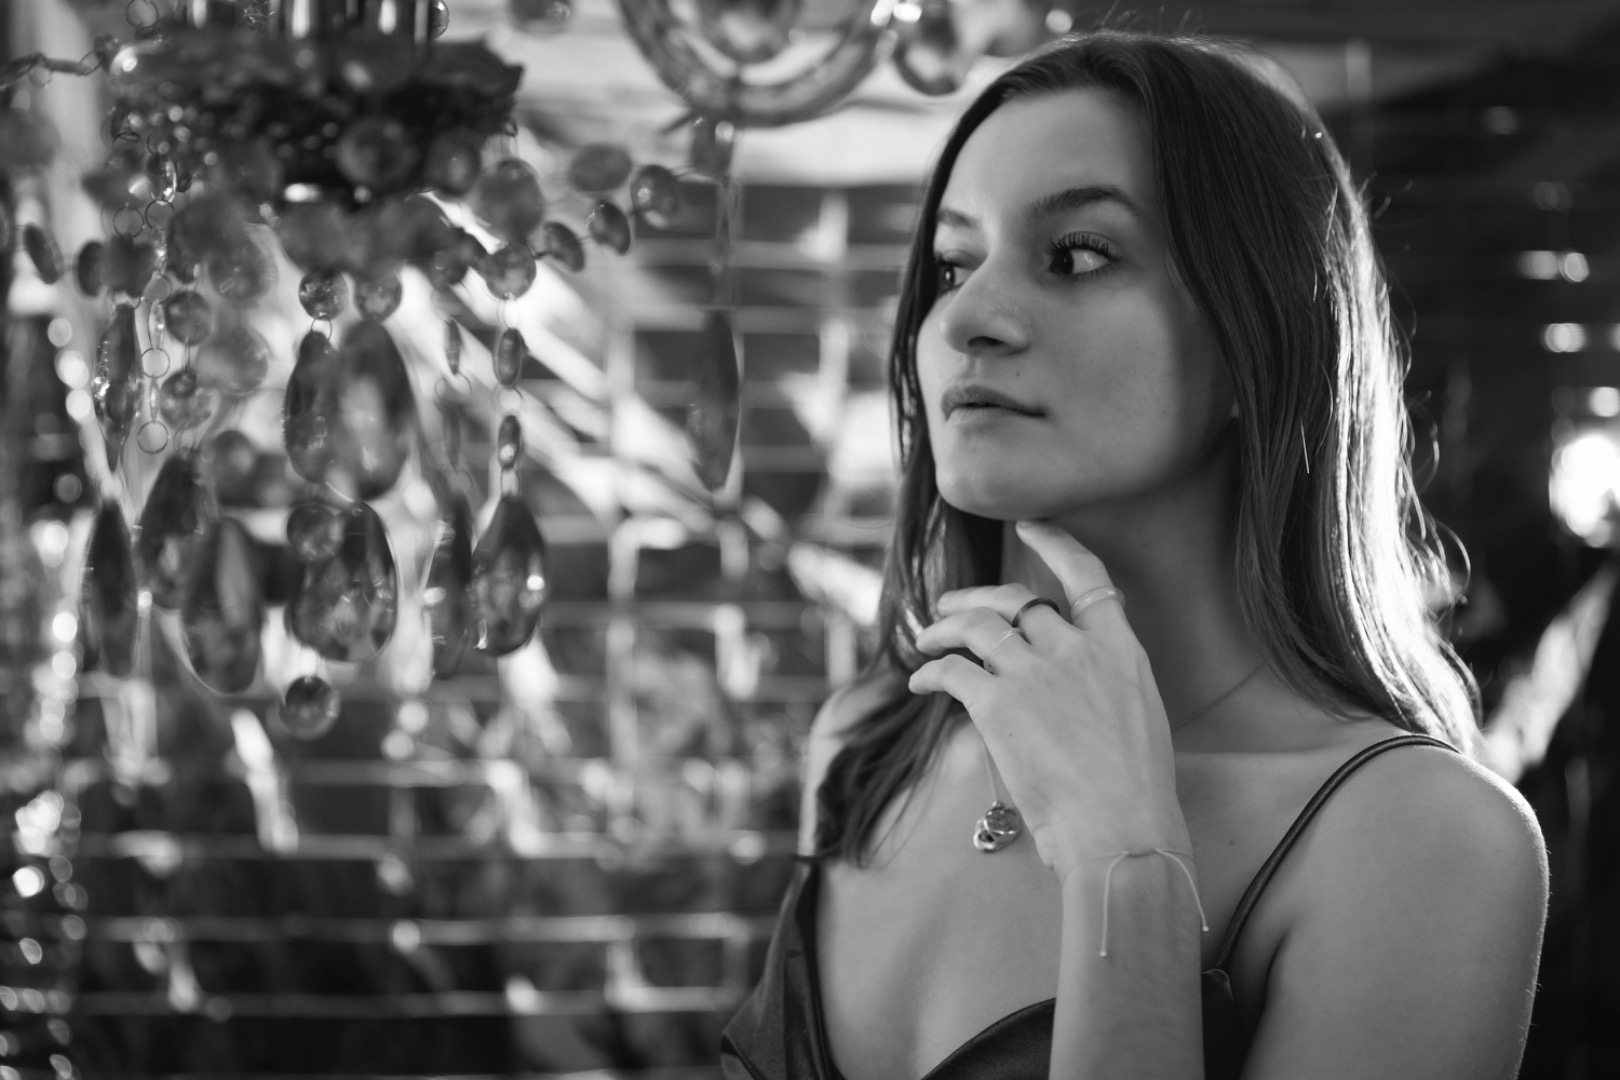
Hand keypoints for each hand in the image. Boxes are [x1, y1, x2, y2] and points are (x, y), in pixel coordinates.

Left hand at [908, 520, 1189, 879]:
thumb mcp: (1139, 720)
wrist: (1120, 829)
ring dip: (944, 627)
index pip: (1087, 577)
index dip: (1055, 546)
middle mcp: (1076, 649)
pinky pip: (951, 670)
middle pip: (1019, 600)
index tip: (1030, 527)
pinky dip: (930, 671)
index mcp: (1121, 651)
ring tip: (927, 638)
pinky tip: (920, 682)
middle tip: (951, 606)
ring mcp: (1035, 673)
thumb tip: (1068, 689)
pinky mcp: (997, 703)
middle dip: (978, 597)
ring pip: (977, 625)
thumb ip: (1104, 685)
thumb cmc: (1134, 794)